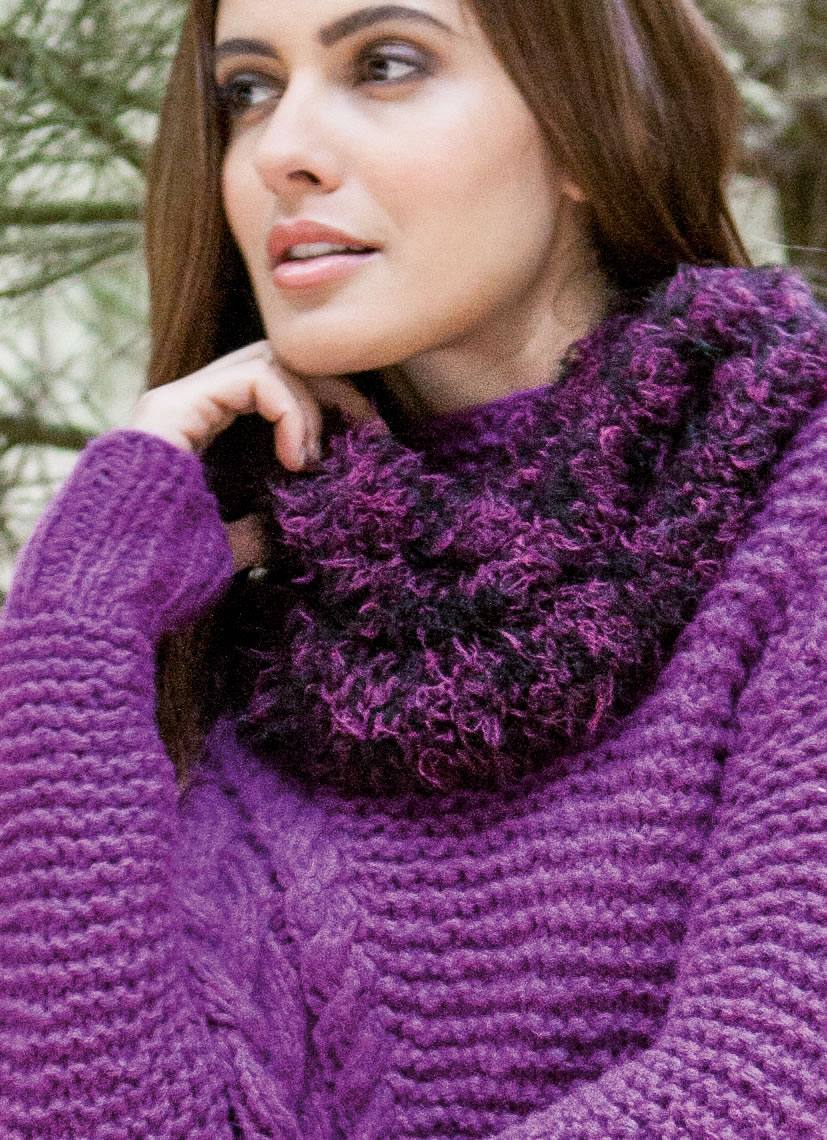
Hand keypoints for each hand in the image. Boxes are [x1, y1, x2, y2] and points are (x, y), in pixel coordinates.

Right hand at [126, 340, 380, 568]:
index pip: (275, 383)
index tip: (368, 441)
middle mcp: (188, 403)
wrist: (109, 585)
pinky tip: (297, 458)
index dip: (327, 404)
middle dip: (334, 389)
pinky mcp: (175, 406)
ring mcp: (178, 400)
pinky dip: (290, 411)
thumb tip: (296, 529)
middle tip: (372, 431)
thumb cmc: (160, 573)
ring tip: (317, 459)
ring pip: (270, 360)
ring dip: (313, 403)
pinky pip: (255, 379)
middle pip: (278, 359)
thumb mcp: (227, 547)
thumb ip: (258, 529)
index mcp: (198, 427)